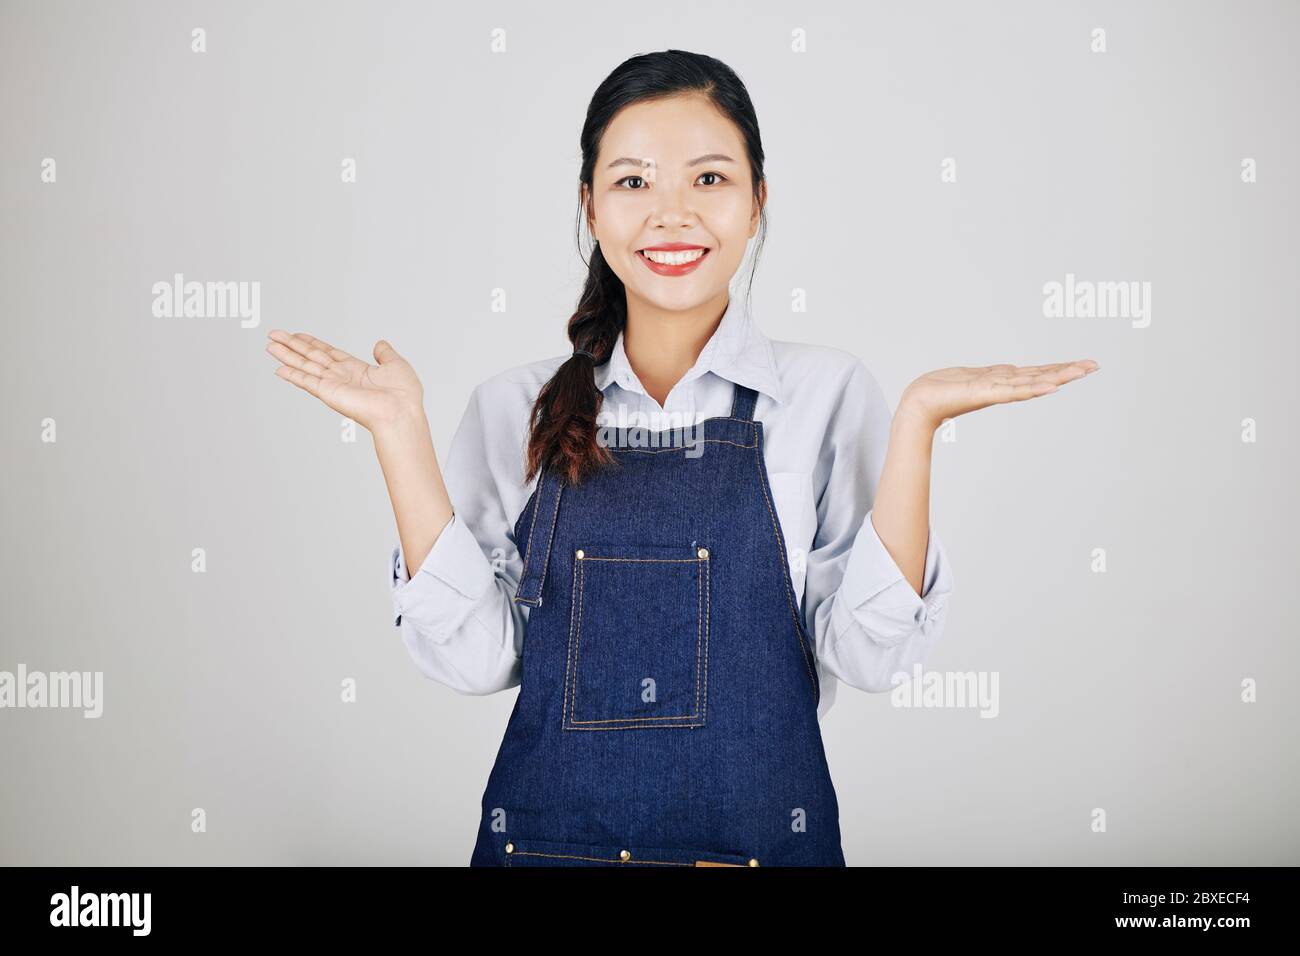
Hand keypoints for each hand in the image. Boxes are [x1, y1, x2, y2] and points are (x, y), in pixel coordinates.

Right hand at [266, 330, 423, 430]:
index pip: (328, 353)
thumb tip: (380, 343)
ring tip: (270, 345)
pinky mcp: (328, 393)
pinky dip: (293, 375)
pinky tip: (278, 369)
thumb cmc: (403, 395)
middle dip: (292, 345)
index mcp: (356, 369)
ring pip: (305, 365)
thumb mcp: (396, 364)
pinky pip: (307, 381)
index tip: (297, 334)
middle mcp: (341, 377)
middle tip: (274, 334)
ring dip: (286, 355)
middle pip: (311, 356)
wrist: (401, 412)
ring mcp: (333, 385)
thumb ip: (385, 353)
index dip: (312, 343)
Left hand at [898, 359, 1099, 430]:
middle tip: (1095, 366)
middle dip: (1068, 371)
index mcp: (1003, 381)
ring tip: (1080, 372)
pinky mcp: (984, 393)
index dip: (1061, 368)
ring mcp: (996, 390)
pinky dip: (1033, 389)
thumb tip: (1014, 370)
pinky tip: (1050, 387)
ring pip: (1033, 382)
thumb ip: (997, 375)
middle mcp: (1004, 386)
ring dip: (1058, 377)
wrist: (920, 401)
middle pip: (1042, 376)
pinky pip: (1014, 390)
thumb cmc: (943, 390)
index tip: (1085, 365)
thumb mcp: (977, 376)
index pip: (1038, 373)